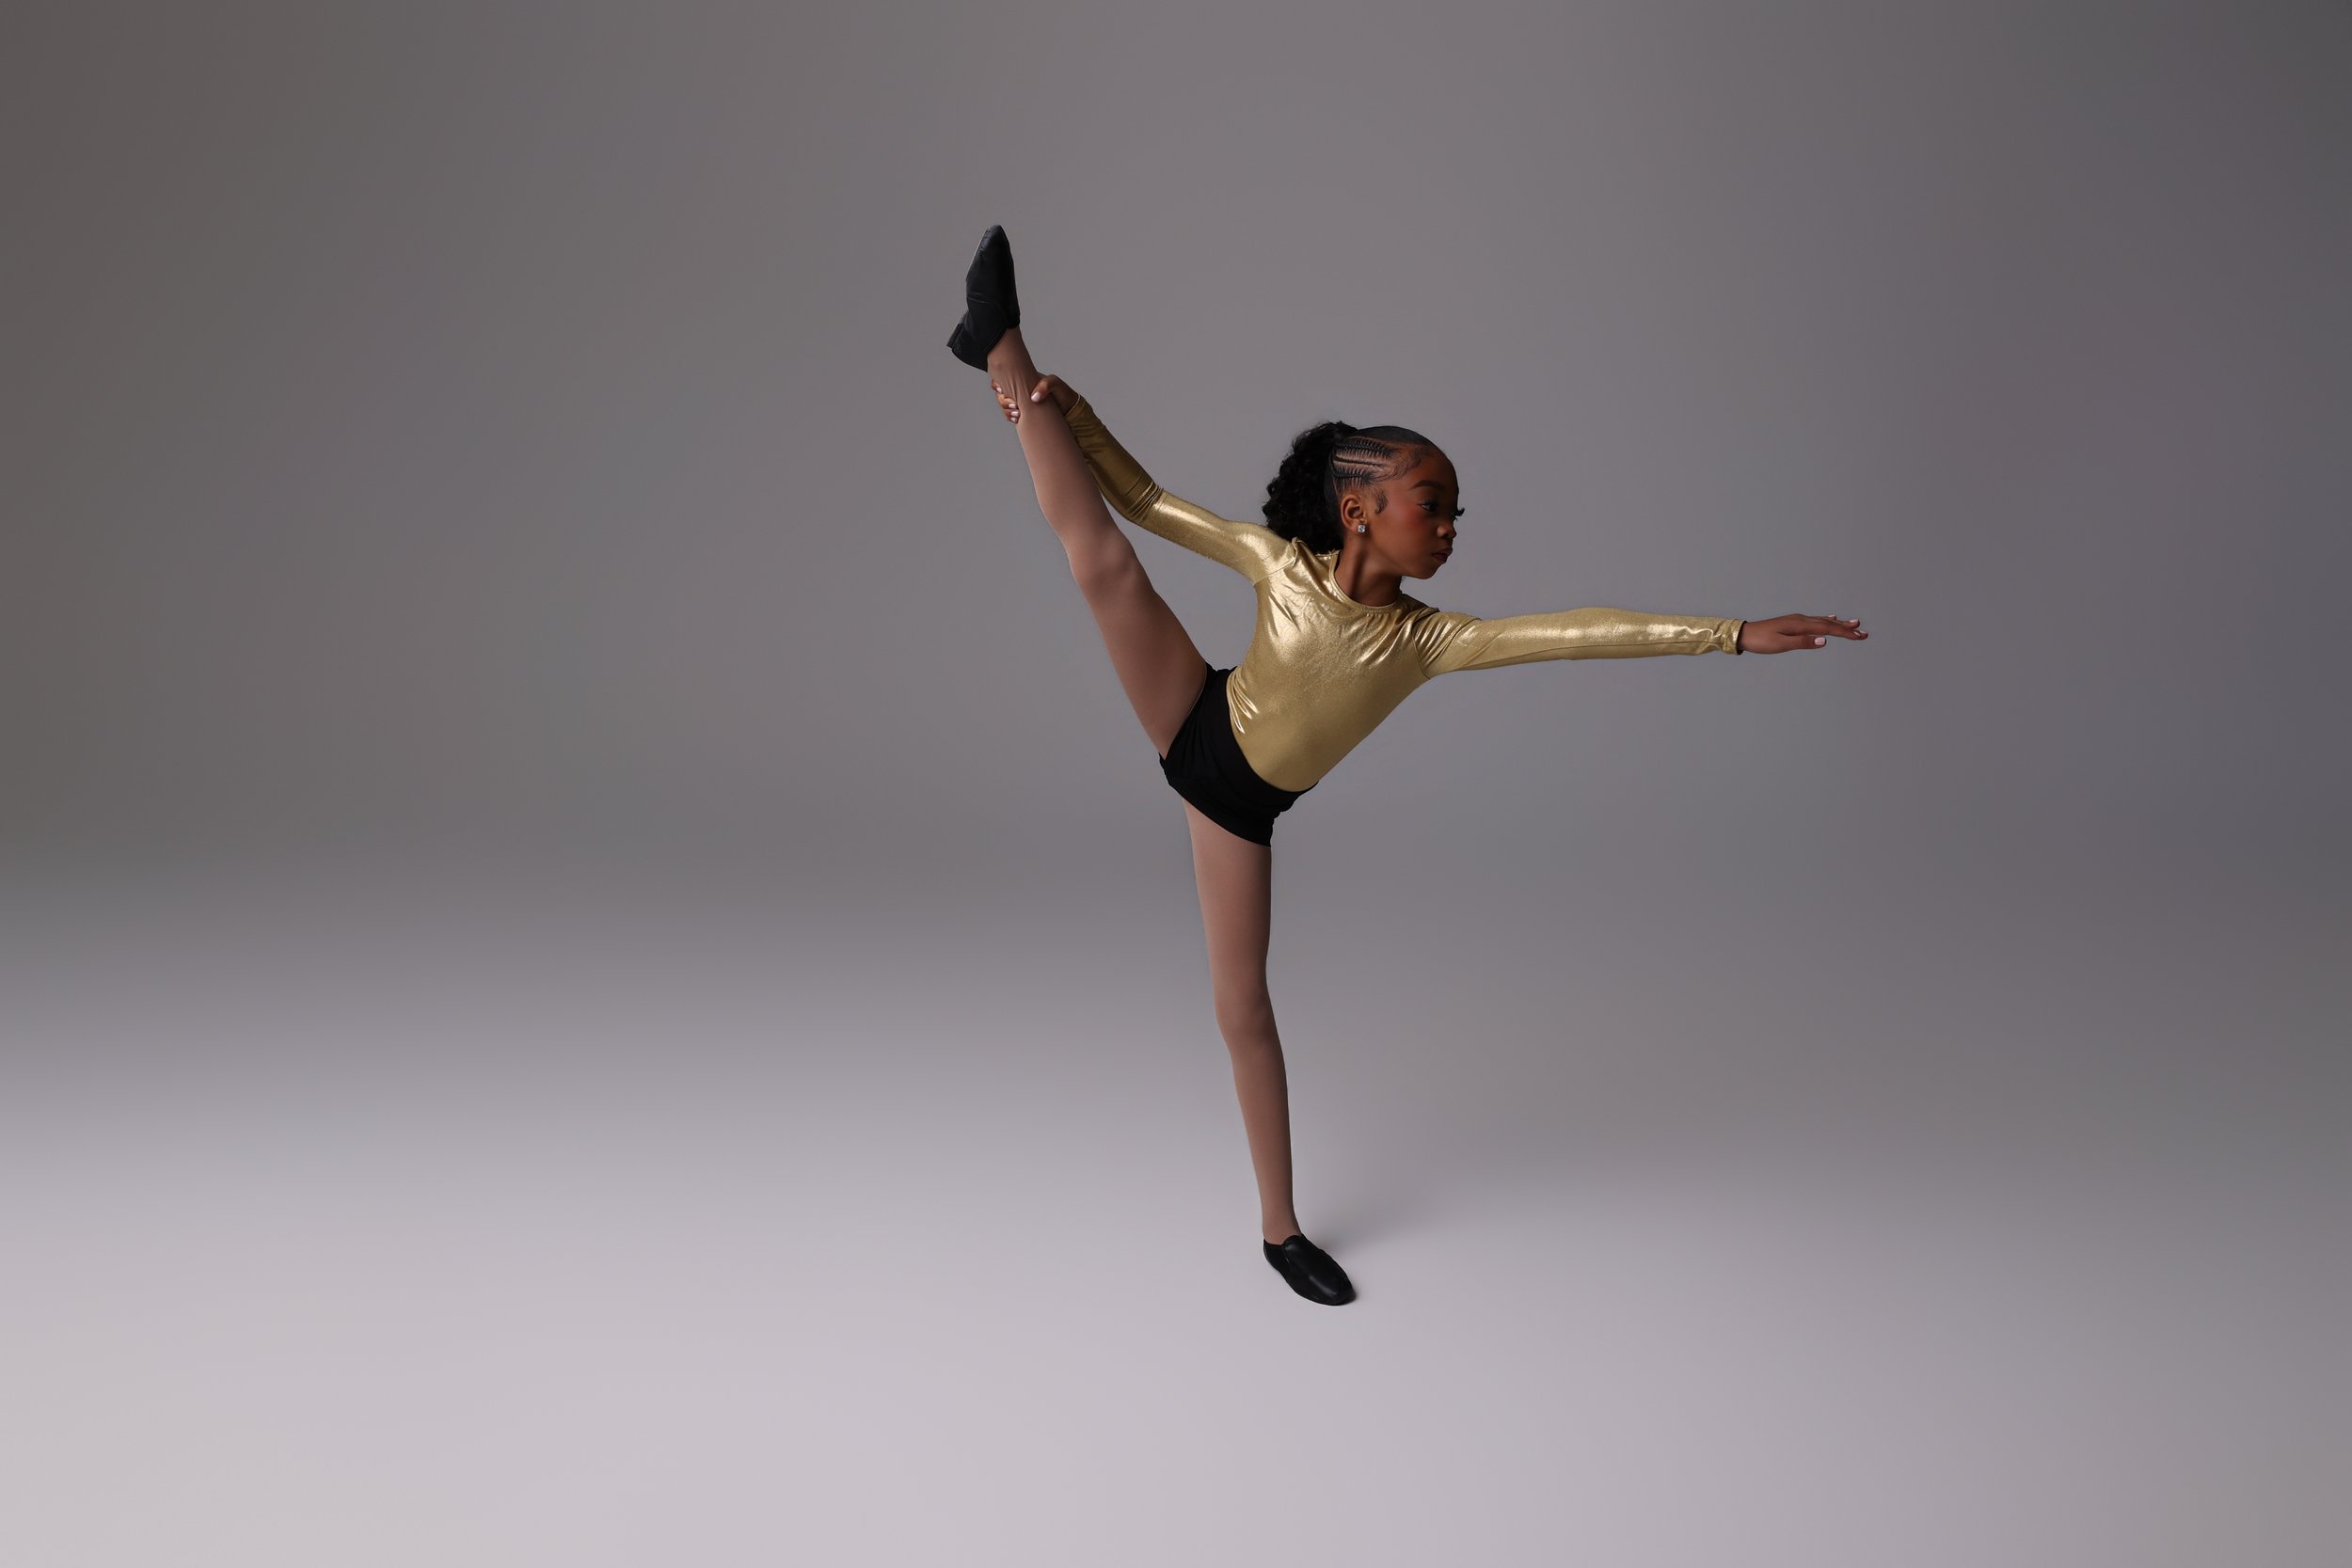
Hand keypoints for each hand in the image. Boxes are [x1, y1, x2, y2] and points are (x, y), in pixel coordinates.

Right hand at [988, 371, 1079, 424]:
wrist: (1069, 411)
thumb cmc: (1063, 394)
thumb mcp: (1056, 384)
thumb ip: (1046, 385)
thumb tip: (1034, 397)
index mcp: (1024, 380)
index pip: (1005, 378)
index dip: (998, 384)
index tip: (1001, 389)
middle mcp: (1020, 391)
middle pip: (1001, 394)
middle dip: (1003, 401)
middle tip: (1015, 405)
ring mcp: (1021, 403)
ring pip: (1005, 406)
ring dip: (1006, 410)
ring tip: (1017, 414)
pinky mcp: (1024, 414)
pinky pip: (1011, 415)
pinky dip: (1010, 417)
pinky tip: (1017, 419)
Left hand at [1738, 614, 1866, 652]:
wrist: (1743, 634)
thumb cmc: (1760, 641)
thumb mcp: (1781, 644)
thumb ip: (1803, 642)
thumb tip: (1824, 640)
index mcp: (1800, 624)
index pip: (1827, 628)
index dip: (1845, 633)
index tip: (1860, 636)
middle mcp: (1801, 619)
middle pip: (1828, 624)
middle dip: (1847, 629)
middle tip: (1864, 633)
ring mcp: (1797, 620)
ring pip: (1823, 621)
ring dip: (1839, 624)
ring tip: (1854, 624)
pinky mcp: (1793, 623)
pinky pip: (1815, 621)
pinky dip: (1826, 621)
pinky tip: (1830, 619)